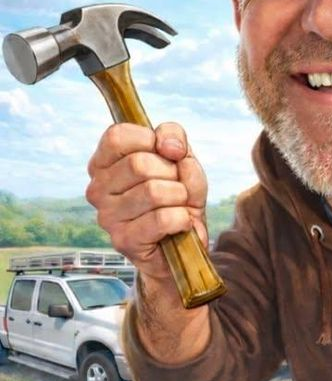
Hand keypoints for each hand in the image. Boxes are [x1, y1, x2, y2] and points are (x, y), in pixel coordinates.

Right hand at [86, 121, 208, 283]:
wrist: (184, 244)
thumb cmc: (177, 196)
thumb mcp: (181, 158)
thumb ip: (174, 136)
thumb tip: (168, 146)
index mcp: (103, 163)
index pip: (117, 136)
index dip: (150, 140)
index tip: (166, 154)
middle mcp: (97, 189)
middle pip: (140, 164)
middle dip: (172, 174)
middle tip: (176, 188)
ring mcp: (107, 216)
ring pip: (154, 191)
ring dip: (180, 198)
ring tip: (178, 207)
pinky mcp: (124, 240)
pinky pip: (163, 219)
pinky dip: (182, 219)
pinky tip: (179, 224)